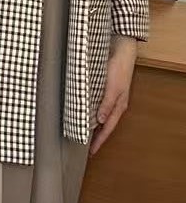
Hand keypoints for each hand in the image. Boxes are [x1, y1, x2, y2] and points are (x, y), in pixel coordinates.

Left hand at [91, 36, 139, 155]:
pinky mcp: (103, 90)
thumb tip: (100, 121)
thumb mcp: (113, 87)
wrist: (121, 50)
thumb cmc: (118, 68)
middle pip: (103, 125)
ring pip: (99, 116)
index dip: (99, 141)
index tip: (91, 152)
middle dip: (95, 136)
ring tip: (80, 133)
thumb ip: (106, 104)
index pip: (107, 129)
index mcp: (118, 106)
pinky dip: (89, 112)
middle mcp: (114, 104)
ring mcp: (109, 97)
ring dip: (91, 125)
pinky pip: (96, 106)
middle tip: (83, 146)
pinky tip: (81, 114)